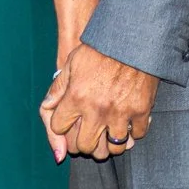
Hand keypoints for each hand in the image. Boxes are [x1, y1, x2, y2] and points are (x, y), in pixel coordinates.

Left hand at [42, 43, 155, 159]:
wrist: (131, 39)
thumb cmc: (99, 49)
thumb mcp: (72, 63)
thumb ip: (58, 87)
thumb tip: (47, 107)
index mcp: (76, 97)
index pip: (59, 127)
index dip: (61, 126)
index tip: (68, 122)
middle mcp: (96, 110)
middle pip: (85, 146)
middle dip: (84, 143)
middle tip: (89, 135)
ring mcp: (120, 113)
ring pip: (113, 149)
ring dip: (110, 144)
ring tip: (109, 135)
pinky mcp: (141, 112)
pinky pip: (137, 136)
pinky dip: (134, 133)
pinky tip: (129, 124)